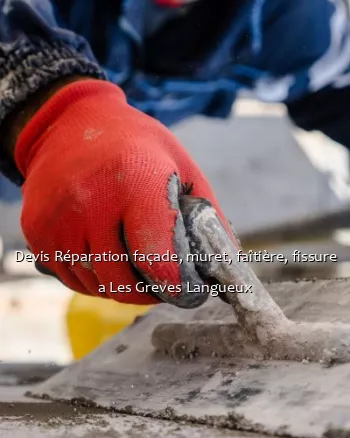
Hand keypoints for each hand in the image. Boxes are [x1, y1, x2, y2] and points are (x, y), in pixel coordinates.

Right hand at [14, 79, 237, 306]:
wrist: (70, 124)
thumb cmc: (134, 145)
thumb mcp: (180, 167)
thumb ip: (207, 217)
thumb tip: (226, 266)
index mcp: (135, 181)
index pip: (157, 259)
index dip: (177, 285)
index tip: (188, 289)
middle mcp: (89, 202)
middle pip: (124, 282)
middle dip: (150, 292)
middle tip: (163, 282)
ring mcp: (58, 220)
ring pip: (98, 285)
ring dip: (121, 285)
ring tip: (134, 261)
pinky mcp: (38, 232)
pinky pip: (73, 278)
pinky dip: (95, 277)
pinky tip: (106, 254)